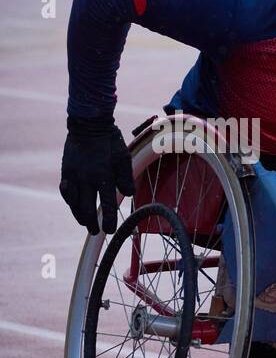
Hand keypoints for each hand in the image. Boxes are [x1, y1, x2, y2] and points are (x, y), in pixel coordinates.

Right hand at [60, 115, 134, 234]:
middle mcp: (86, 178)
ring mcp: (73, 175)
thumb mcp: (124, 158)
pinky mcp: (66, 171)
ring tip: (84, 223)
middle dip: (91, 223)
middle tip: (96, 232)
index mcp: (103, 176)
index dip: (108, 220)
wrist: (88, 125)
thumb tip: (128, 194)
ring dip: (79, 215)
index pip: (106, 205)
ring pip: (73, 202)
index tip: (110, 230)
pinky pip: (65, 191)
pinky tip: (74, 206)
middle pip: (86, 208)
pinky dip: (70, 201)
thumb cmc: (110, 142)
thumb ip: (126, 178)